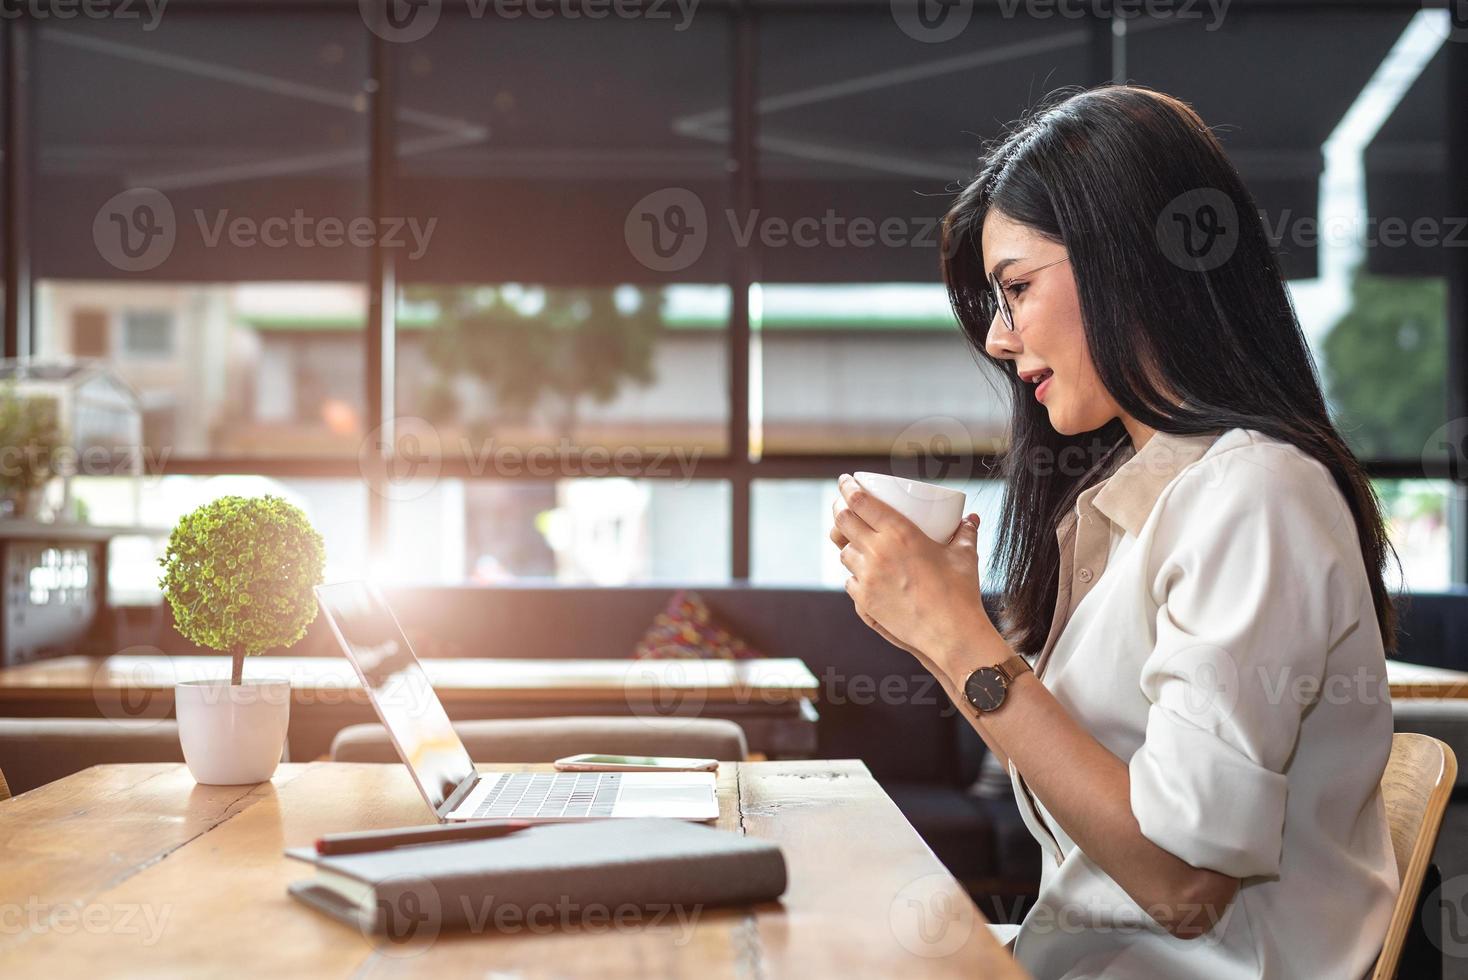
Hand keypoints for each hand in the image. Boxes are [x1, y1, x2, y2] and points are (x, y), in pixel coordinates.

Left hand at [831, 474, 997, 671]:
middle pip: (842, 521)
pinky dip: (854, 573)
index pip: (860, 501)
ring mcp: (867, 577)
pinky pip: (849, 580)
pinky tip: (863, 572)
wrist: (951, 634)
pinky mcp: (864, 600)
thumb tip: (970, 519)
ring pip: (843, 552)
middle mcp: (878, 551)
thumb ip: (965, 532)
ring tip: (855, 541)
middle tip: (843, 505)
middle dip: (839, 508)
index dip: (847, 487)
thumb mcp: (964, 555)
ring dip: (847, 544)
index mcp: (900, 533)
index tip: (845, 480)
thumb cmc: (960, 592)